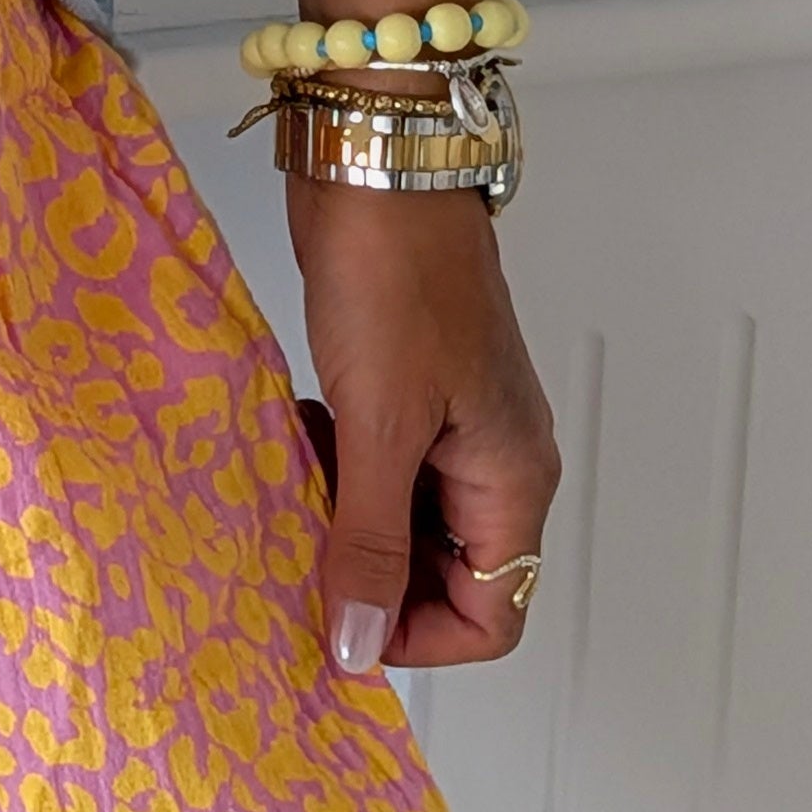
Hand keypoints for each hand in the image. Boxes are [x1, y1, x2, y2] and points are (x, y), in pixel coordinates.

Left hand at [292, 179, 557, 674]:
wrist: (375, 168)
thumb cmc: (395, 276)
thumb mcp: (378, 426)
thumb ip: (371, 541)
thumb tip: (360, 644)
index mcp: (514, 478)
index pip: (492, 614)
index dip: (415, 633)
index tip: (339, 615)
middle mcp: (498, 459)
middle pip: (448, 574)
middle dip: (373, 575)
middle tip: (302, 550)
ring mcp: (456, 423)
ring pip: (408, 518)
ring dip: (349, 518)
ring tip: (296, 489)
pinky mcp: (412, 388)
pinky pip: (382, 465)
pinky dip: (339, 470)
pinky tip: (299, 441)